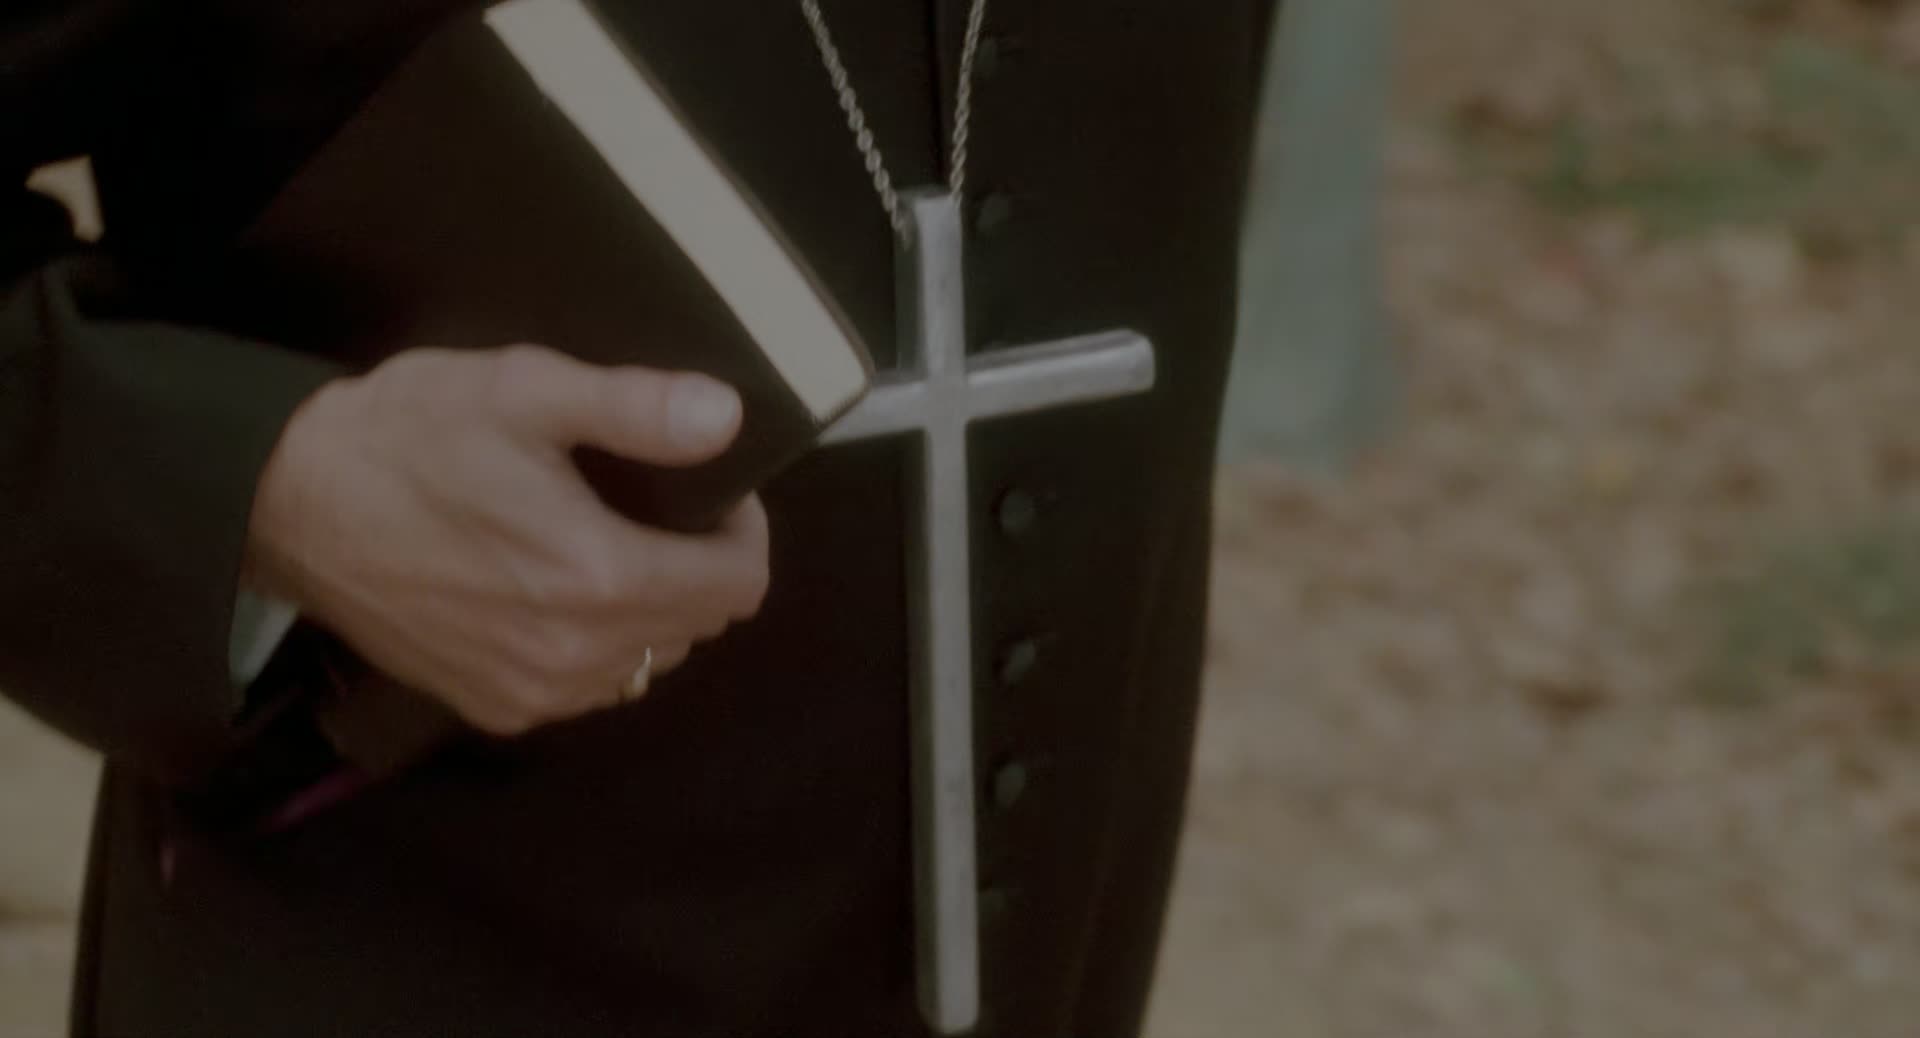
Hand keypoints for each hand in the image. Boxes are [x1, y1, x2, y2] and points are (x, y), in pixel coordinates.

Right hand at [243, 344, 770, 736]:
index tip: (712, 494)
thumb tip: (726, 416)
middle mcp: (576, 654)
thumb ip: (635, 409)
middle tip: (655, 509)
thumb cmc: (407, 435)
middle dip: (698, 567)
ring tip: (605, 545)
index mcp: (599, 577)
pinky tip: (557, 592)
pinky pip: (589, 687)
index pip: (737, 586)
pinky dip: (598, 645)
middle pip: (699, 626)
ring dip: (652, 610)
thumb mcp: (524, 391)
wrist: (287, 501)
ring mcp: (532, 692)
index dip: (740, 534)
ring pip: (648, 660)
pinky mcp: (491, 707)